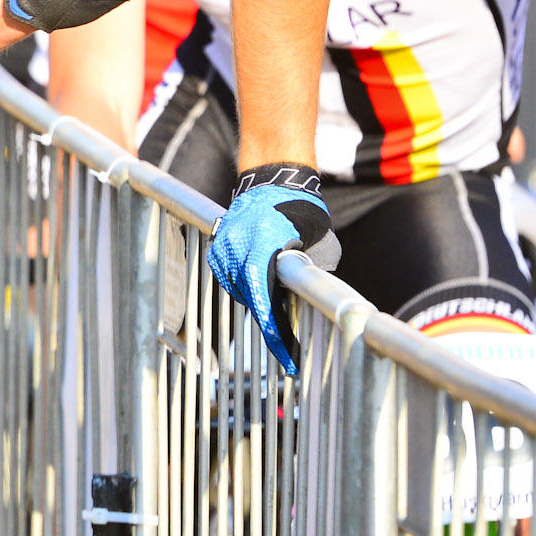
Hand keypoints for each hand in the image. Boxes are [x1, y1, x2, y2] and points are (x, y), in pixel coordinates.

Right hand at [206, 164, 331, 372]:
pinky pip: (228, 278)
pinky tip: (258, 281)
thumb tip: (306, 306)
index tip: (286, 356)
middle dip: (269, 318)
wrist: (275, 179)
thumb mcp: (318, 245)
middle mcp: (239, 244)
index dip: (275, 330)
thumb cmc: (303, 211)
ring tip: (275, 297)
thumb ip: (307, 275)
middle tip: (286, 340)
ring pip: (238, 290)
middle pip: (251, 298)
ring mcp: (225, 244)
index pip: (263, 297)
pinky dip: (243, 285)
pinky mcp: (218, 245)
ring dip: (256, 298)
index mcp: (264, 242)